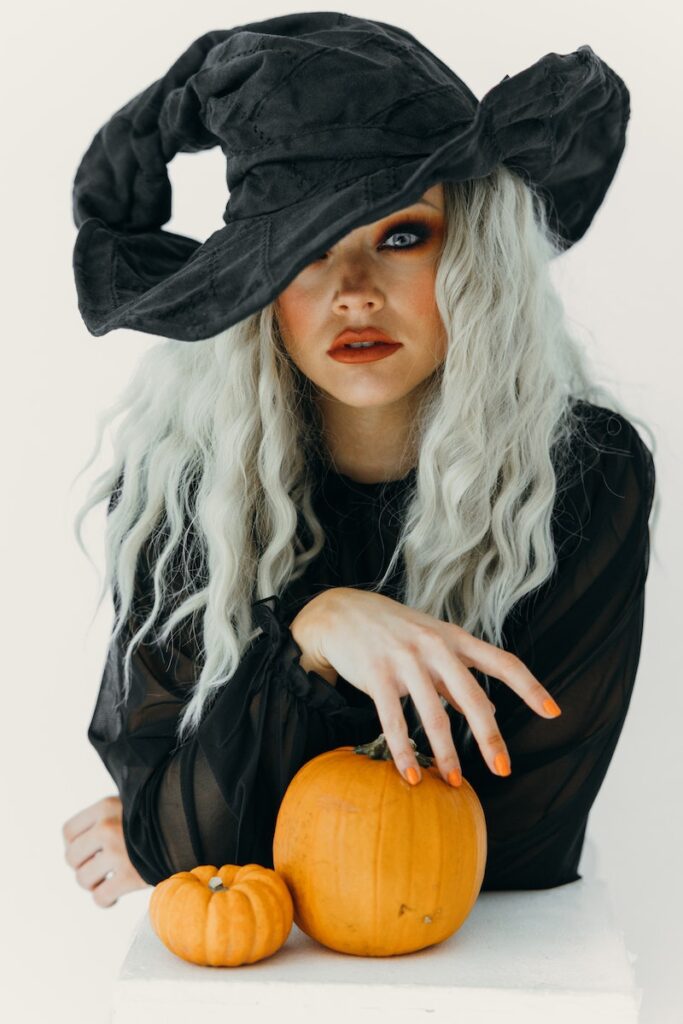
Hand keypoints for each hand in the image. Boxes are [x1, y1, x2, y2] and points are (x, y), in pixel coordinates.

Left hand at [62, 795, 150, 906]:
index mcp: (106, 807)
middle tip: (98, 870)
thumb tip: (87, 836)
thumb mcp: (132, 804)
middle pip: (72, 857)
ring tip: (106, 882)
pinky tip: (114, 897)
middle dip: (82, 868)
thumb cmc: (161, 817)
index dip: (73, 846)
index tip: (87, 852)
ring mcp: (118, 852)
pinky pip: (100, 897)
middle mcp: (107, 827)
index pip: (68, 831)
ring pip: (83, 879)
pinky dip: (104, 901)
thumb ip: (109, 816)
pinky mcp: (130, 875)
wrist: (192, 826)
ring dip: (93, 885)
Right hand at [297, 587, 560, 785]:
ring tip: (455, 781)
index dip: (530, 687)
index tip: (553, 712)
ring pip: (433, 715)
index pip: (503, 662)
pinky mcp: (376, 674)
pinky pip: (394, 720)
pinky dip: (404, 751)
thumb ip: (460, 676)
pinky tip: (411, 775)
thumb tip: (491, 710)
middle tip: (504, 770)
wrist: (340, 611)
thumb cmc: (393, 630)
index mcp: (454, 638)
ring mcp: (405, 660)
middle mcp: (434, 646)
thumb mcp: (432, 643)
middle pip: (472, 697)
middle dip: (490, 737)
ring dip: (446, 753)